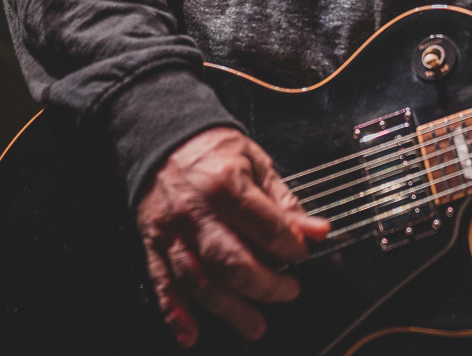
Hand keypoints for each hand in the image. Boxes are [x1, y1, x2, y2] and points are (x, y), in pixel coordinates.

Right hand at [136, 126, 329, 347]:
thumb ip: (285, 201)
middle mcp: (195, 211)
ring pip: (200, 280)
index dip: (289, 245)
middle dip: (265, 285)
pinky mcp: (153, 244)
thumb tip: (317, 230)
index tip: (303, 253)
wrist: (165, 138)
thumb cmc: (213, 150)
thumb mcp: (257, 163)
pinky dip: (175, 313)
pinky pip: (163, 283)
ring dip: (229, 309)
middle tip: (289, 292)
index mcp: (225, 184)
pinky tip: (190, 333)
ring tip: (255, 325)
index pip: (264, 226)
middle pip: (231, 261)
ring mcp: (172, 232)